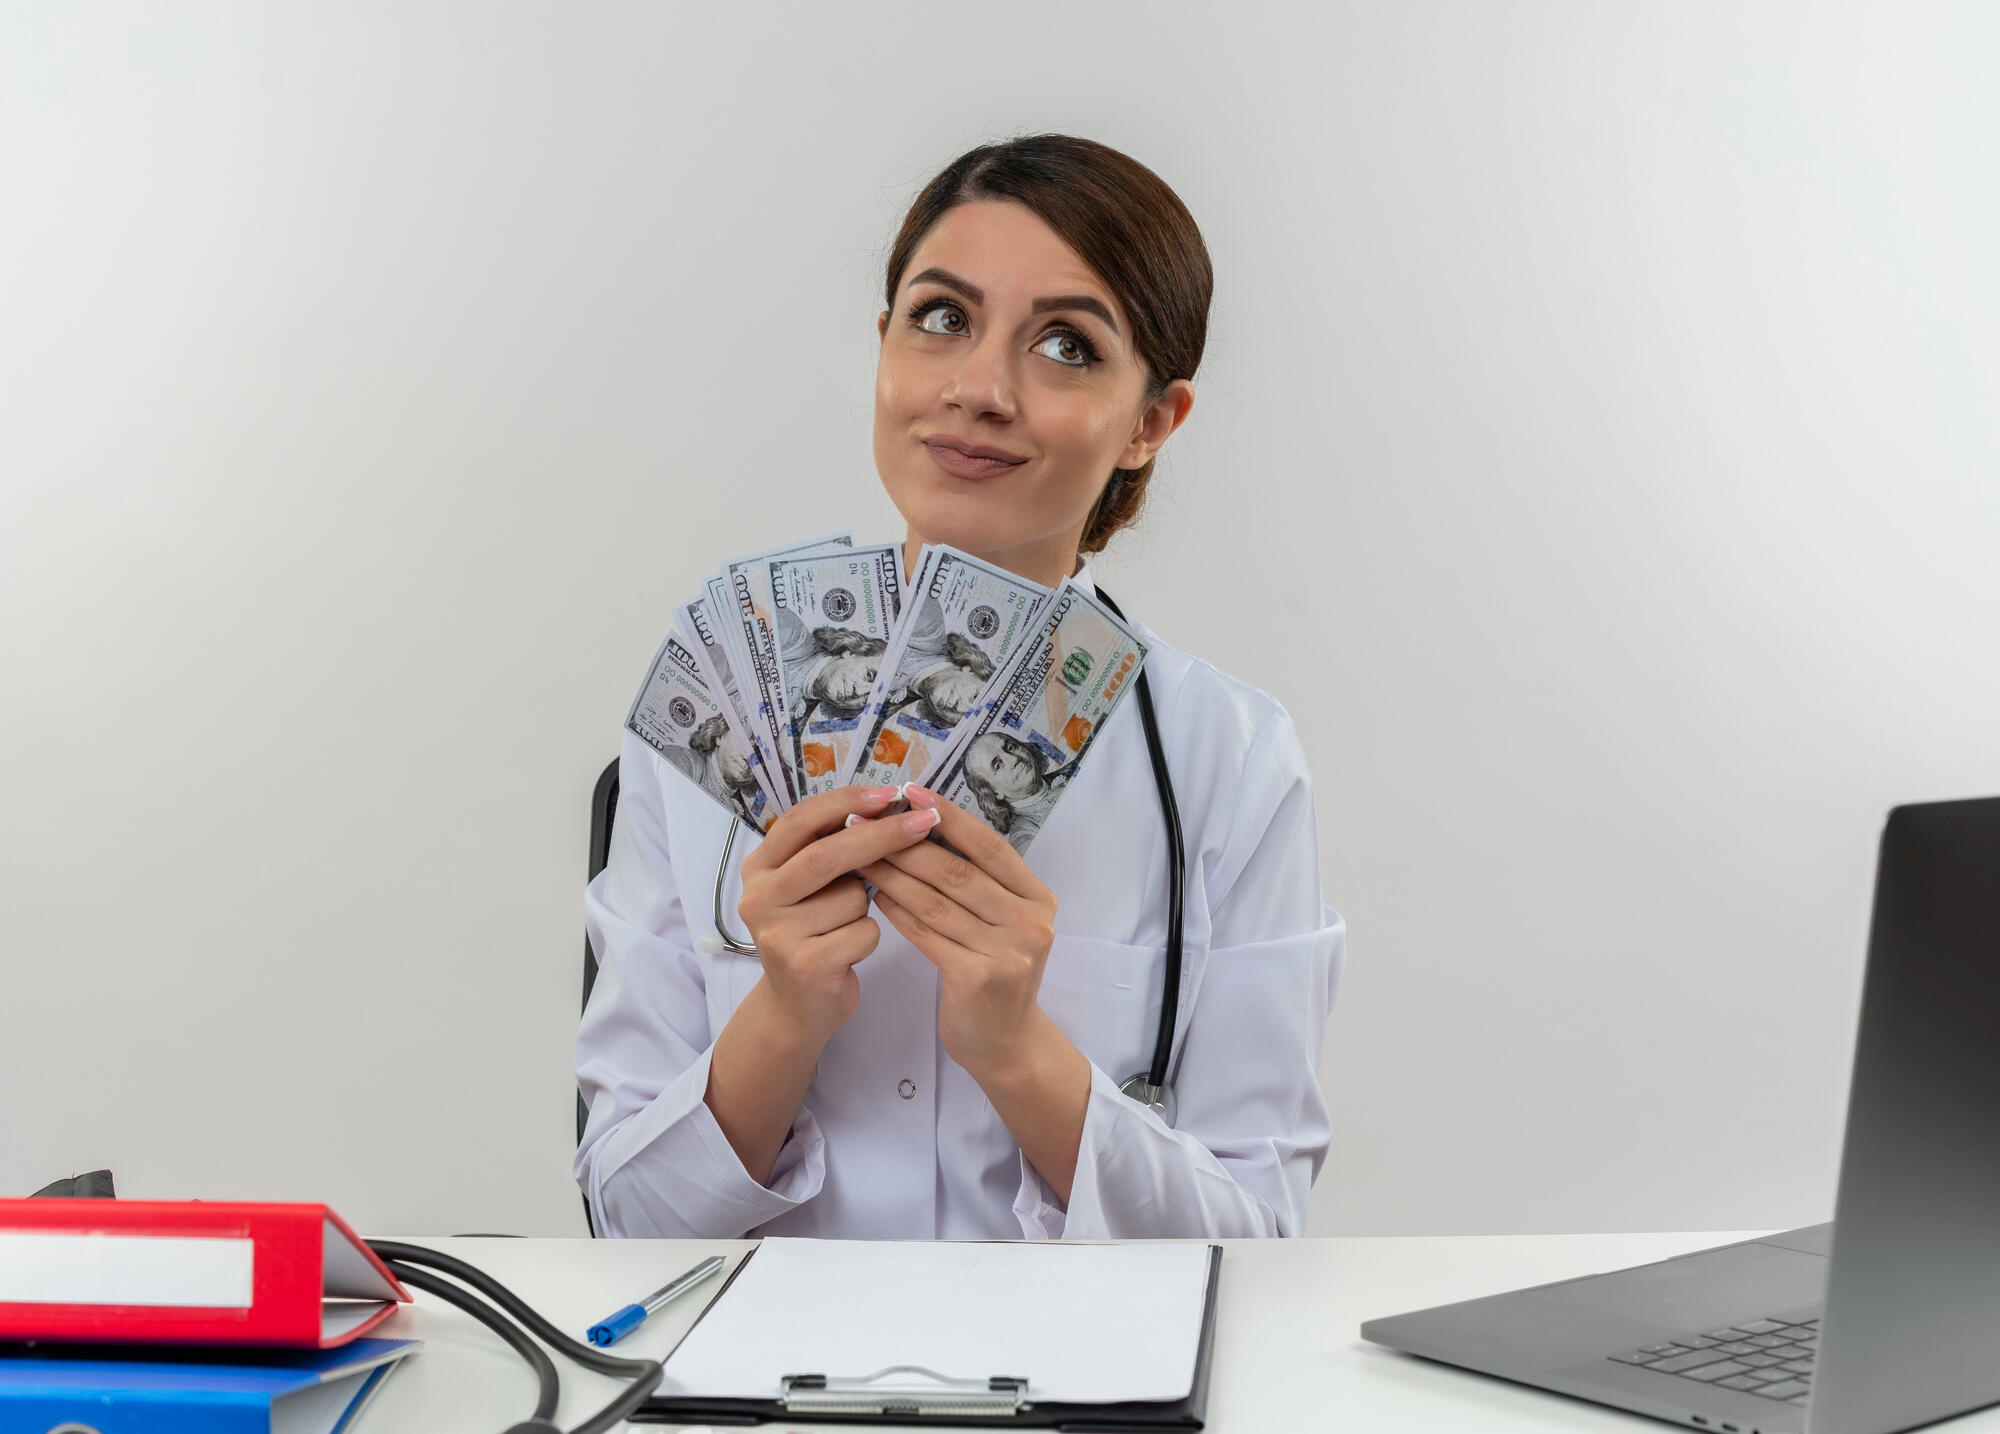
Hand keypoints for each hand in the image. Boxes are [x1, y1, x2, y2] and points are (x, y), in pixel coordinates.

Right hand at [736, 784, 945, 1045]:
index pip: (801, 820)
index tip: (889, 793)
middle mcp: (758, 897)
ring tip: (845, 925)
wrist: (797, 1007)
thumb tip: (887, 806)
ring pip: (852, 896)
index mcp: (758, 867)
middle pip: (826, 855)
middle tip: (926, 822)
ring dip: (867, 906)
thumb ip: (831, 849)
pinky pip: (863, 931)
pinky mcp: (805, 965)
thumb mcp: (809, 887)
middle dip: (881, 836)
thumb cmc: (814, 933)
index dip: (846, 803)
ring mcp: (777, 934)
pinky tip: (850, 951)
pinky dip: (870, 937)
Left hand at [861, 784, 1061, 1083]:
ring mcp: (1007, 952)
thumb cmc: (996, 973)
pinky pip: (927, 933)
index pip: (990, 846)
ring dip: (893, 873)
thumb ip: (978, 882)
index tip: (912, 791)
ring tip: (858, 852)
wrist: (1006, 1044)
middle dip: (907, 842)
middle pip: (958, 871)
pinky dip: (898, 911)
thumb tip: (921, 824)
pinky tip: (875, 894)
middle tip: (866, 820)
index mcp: (1038, 899)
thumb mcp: (1003, 922)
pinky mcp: (977, 978)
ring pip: (937, 901)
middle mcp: (1030, 922)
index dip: (950, 816)